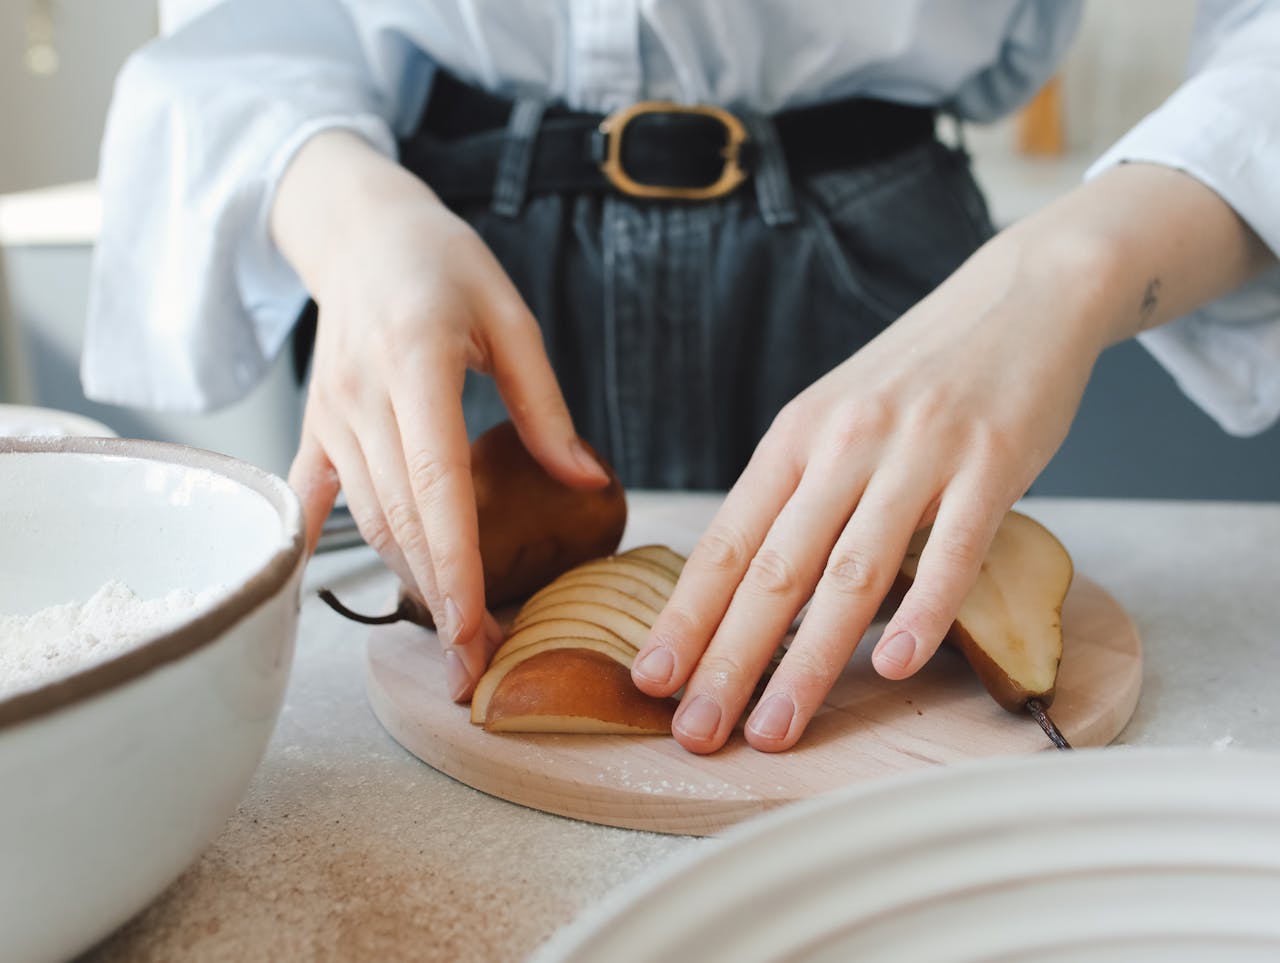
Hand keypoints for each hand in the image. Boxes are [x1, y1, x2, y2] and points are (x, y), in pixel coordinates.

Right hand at [273, 132, 608, 699]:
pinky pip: (314, 500)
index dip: (455, 564)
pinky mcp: (315, 426)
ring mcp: (330, 414)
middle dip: (439, 600)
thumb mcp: (511, 317)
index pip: (436, 483)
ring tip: (452, 636)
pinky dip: (325, 551)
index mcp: (417, 362)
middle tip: (475, 667)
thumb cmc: (445, 266)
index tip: (476, 630)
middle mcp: (362, 396)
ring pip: (368, 520)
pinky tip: (343, 599)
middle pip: (400, 520)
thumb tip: (588, 482)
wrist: (361, 233)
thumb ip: (545, 406)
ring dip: (408, 583)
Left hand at [631, 162, 1272, 753]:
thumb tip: (747, 587)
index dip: (687, 616)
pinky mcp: (992, 461)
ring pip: (851, 571)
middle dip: (728, 658)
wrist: (1018, 298)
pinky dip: (922, 610)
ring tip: (774, 728)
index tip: (651, 680)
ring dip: (808, 660)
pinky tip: (893, 666)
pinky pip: (954, 548)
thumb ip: (795, 496)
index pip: (727, 542)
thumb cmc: (915, 377)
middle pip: (774, 568)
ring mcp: (918, 452)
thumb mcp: (835, 419)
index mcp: (795, 437)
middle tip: (695, 731)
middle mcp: (844, 443)